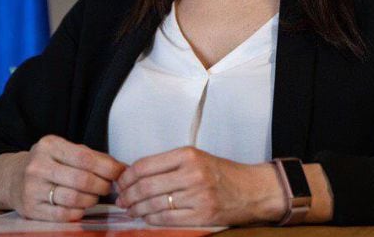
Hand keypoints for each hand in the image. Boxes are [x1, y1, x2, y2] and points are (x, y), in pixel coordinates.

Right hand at [0, 136, 125, 221]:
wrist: (11, 178)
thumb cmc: (48, 163)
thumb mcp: (65, 151)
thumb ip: (92, 157)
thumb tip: (121, 168)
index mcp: (49, 145)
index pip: (85, 158)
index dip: (108, 168)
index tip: (120, 173)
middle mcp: (38, 166)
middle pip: (81, 180)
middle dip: (102, 186)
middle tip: (109, 188)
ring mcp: (32, 188)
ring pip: (74, 199)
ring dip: (91, 200)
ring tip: (94, 197)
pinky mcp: (30, 209)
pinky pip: (63, 215)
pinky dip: (78, 213)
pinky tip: (81, 207)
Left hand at [114, 146, 285, 225]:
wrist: (252, 190)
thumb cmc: (223, 173)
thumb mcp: (197, 158)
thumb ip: (169, 164)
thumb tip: (135, 176)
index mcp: (187, 154)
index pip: (145, 165)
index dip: (127, 177)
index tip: (121, 183)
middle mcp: (191, 173)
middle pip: (146, 186)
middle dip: (128, 196)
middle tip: (121, 200)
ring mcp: (197, 195)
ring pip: (154, 204)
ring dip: (137, 209)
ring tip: (131, 210)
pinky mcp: (202, 214)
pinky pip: (167, 219)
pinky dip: (152, 220)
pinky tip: (146, 218)